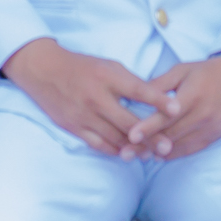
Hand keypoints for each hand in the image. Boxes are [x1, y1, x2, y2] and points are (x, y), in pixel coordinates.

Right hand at [0, 37, 165, 158]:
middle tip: (168, 147)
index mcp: (107, 77)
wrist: (43, 70)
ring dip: (135, 149)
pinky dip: (114, 151)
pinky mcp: (74, 127)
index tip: (176, 108)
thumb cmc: (81, 66)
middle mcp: (96, 97)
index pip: (138, 90)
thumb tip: (155, 100)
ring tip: (151, 155)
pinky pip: (99, 144)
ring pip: (115, 138)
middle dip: (151, 137)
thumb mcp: (108, 66)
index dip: (158, 100)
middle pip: (129, 123)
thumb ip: (130, 82)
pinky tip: (127, 154)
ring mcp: (84, 115)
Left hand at [125, 54, 220, 159]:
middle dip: (146, 145)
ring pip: (179, 145)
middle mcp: (202, 114)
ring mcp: (210, 128)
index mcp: (193, 95)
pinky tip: (158, 156)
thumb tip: (136, 94)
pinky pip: (191, 149)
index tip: (131, 136)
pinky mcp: (215, 136)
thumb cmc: (208, 72)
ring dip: (157, 153)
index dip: (148, 127)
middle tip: (125, 153)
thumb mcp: (183, 69)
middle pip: (170, 134)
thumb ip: (160, 84)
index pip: (167, 116)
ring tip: (137, 157)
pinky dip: (174, 154)